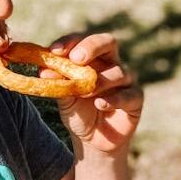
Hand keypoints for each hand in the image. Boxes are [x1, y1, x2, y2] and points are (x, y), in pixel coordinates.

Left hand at [47, 31, 142, 154]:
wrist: (92, 139)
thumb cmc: (79, 112)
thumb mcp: (64, 97)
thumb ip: (58, 83)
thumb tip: (45, 71)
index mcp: (92, 57)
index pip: (83, 40)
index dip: (70, 42)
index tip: (55, 52)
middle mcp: (111, 64)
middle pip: (108, 42)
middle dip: (91, 47)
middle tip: (76, 59)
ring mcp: (126, 81)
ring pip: (118, 72)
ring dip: (99, 81)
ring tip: (84, 94)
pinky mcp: (135, 100)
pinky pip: (128, 95)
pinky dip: (113, 100)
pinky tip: (100, 105)